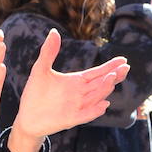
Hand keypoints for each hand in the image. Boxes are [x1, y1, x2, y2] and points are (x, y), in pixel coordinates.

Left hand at [7, 29, 127, 151]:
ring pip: (95, 97)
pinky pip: (86, 115)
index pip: (97, 73)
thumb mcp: (40, 69)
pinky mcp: (71, 119)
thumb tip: (54, 31)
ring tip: (112, 77)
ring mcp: (77, 107)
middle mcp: (80, 94)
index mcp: (76, 82)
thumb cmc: (35, 93)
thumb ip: (48, 52)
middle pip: (100, 84)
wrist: (27, 117)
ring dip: (104, 88)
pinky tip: (104, 104)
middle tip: (125, 67)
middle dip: (113, 76)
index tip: (123, 60)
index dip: (110, 66)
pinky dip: (95, 110)